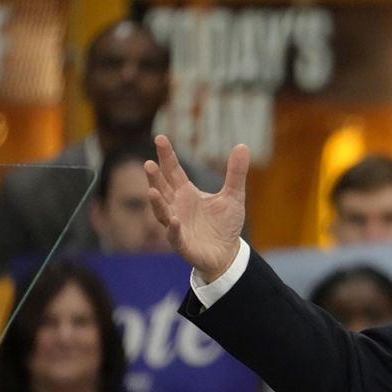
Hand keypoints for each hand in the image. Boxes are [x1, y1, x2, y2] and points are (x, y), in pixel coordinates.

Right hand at [146, 134, 248, 280]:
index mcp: (186, 193)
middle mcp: (177, 207)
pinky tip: (175, 221)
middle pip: (162, 189)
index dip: (166, 155)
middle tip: (148, 163)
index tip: (160, 138)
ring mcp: (177, 225)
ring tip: (152, 190)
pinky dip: (174, 229)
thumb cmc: (224, 224)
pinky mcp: (183, 244)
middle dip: (154, 177)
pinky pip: (175, 236)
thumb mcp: (234, 196)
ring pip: (162, 212)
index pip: (173, 171)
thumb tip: (242, 145)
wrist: (227, 253)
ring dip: (156, 203)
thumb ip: (235, 173)